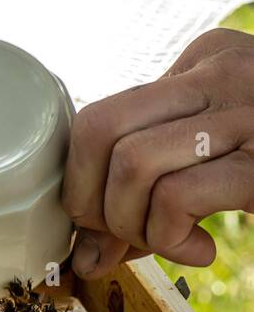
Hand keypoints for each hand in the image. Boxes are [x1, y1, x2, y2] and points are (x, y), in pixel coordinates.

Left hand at [62, 27, 253, 276]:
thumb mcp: (220, 164)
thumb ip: (151, 194)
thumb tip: (85, 252)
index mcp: (210, 60)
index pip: (103, 112)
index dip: (81, 178)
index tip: (99, 223)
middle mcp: (229, 71)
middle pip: (100, 127)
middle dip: (88, 199)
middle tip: (119, 238)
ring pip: (132, 162)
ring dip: (132, 225)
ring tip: (170, 243)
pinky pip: (178, 195)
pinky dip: (168, 236)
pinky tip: (203, 249)